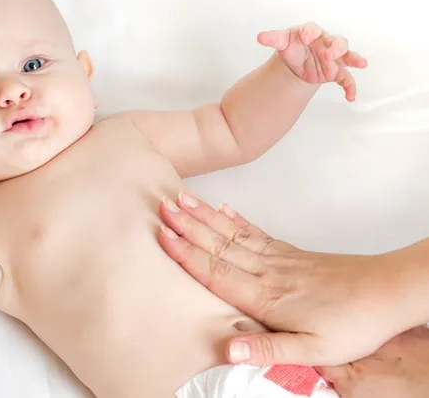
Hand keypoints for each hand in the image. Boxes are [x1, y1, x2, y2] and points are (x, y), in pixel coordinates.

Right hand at [156, 193, 407, 366]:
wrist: (388, 292)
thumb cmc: (353, 325)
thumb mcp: (314, 351)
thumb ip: (269, 350)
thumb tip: (227, 349)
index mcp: (265, 297)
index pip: (216, 272)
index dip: (186, 254)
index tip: (162, 234)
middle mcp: (266, 272)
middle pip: (218, 246)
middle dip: (187, 226)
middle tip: (162, 205)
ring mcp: (278, 258)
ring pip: (232, 234)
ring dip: (204, 217)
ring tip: (181, 199)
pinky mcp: (291, 253)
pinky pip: (255, 232)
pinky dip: (234, 219)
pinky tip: (222, 209)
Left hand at [258, 22, 367, 101]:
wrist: (296, 63)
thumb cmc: (292, 47)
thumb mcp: (282, 42)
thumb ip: (273, 39)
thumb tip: (260, 37)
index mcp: (311, 33)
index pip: (313, 29)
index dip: (310, 32)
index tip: (305, 37)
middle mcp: (326, 43)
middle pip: (337, 41)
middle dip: (335, 48)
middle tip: (328, 55)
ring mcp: (333, 57)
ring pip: (347, 55)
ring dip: (352, 59)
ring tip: (359, 63)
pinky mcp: (335, 71)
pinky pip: (346, 78)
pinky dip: (350, 87)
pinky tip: (350, 96)